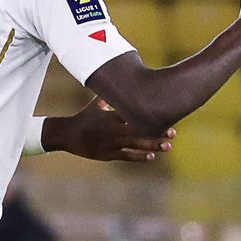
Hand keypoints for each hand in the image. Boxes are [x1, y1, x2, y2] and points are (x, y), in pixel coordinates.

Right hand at [47, 97, 174, 161]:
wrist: (67, 134)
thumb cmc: (84, 117)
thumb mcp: (95, 104)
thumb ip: (110, 97)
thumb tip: (122, 83)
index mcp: (111, 117)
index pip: (134, 116)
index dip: (150, 117)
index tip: (165, 115)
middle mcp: (112, 130)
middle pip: (138, 132)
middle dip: (156, 134)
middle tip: (173, 134)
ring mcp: (110, 144)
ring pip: (134, 146)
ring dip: (151, 146)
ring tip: (168, 147)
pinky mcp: (107, 154)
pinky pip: (125, 157)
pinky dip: (138, 157)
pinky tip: (150, 157)